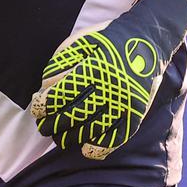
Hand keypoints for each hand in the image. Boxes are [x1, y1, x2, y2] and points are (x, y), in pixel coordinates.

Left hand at [31, 0, 186, 158]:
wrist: (149, 38)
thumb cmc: (109, 39)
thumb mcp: (83, 41)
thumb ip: (62, 62)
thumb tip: (45, 87)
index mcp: (96, 67)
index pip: (64, 92)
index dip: (46, 104)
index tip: (36, 109)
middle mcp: (112, 86)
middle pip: (77, 114)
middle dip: (54, 124)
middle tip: (43, 127)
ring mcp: (126, 102)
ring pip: (94, 128)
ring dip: (72, 138)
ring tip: (58, 138)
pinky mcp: (137, 111)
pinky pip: (118, 136)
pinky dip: (101, 146)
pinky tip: (85, 149)